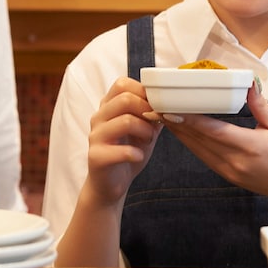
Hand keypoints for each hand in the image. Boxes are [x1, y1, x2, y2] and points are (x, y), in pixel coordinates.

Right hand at [80, 76, 163, 207]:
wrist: (110, 184)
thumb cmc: (127, 152)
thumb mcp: (144, 130)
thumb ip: (153, 114)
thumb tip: (171, 102)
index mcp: (108, 107)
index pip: (122, 84)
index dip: (143, 91)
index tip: (155, 106)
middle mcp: (99, 118)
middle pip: (125, 98)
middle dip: (147, 110)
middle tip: (155, 125)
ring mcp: (96, 137)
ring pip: (125, 121)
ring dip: (145, 130)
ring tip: (148, 140)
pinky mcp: (96, 157)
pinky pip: (121, 150)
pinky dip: (136, 153)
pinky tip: (138, 156)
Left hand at [160, 80, 267, 203]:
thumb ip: (260, 107)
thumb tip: (248, 85)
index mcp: (250, 146)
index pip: (213, 131)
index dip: (189, 120)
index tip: (171, 110)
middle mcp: (236, 161)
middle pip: (200, 141)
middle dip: (178, 125)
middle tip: (159, 109)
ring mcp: (231, 172)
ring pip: (199, 152)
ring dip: (182, 136)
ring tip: (165, 120)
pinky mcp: (231, 177)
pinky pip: (207, 159)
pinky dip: (194, 146)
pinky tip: (184, 135)